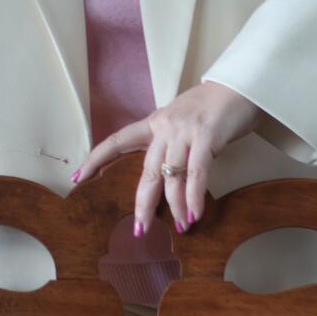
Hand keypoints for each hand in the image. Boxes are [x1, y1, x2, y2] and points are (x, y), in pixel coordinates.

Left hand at [70, 81, 261, 232]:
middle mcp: (164, 127)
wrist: (238, 85)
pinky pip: (196, 172)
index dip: (96, 159)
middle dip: (143, 203)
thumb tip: (167, 175)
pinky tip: (195, 213)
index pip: (118, 140)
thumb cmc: (212, 106)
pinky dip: (195, 196)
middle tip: (140, 230)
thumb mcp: (182, 121)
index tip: (78, 178)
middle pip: (147, 171)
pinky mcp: (206, 136)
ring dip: (177, 206)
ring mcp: (184, 131)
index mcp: (155, 123)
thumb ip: (171, 143)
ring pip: (172, 176)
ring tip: (182, 227)